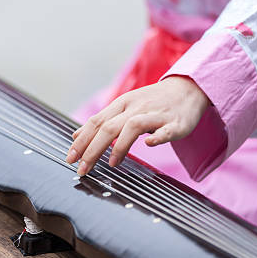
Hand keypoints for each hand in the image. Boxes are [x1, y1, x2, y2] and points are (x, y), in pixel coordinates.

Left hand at [66, 76, 210, 174]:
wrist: (187, 88)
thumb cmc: (151, 101)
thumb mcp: (123, 107)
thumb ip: (101, 122)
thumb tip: (76, 135)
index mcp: (120, 104)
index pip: (95, 122)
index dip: (81, 141)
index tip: (70, 159)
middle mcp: (135, 107)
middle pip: (109, 127)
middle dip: (92, 149)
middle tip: (82, 168)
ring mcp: (155, 114)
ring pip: (133, 126)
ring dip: (120, 146)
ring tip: (111, 163)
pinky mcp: (175, 123)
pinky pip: (166, 130)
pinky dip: (157, 137)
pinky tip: (149, 145)